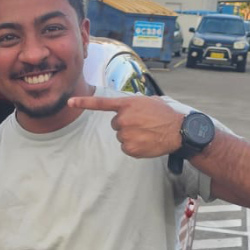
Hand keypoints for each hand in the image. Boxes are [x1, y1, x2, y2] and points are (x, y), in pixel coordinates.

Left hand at [68, 94, 182, 157]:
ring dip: (131, 135)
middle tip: (142, 124)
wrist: (178, 131)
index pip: (101, 103)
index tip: (70, 102)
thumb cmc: (165, 115)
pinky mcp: (128, 148)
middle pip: (115, 123)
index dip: (84, 102)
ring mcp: (125, 134)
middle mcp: (123, 118)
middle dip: (126, 124)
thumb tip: (127, 109)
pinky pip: (125, 147)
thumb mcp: (148, 102)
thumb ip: (133, 104)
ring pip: (121, 136)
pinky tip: (146, 141)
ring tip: (146, 132)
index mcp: (127, 104)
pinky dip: (134, 146)